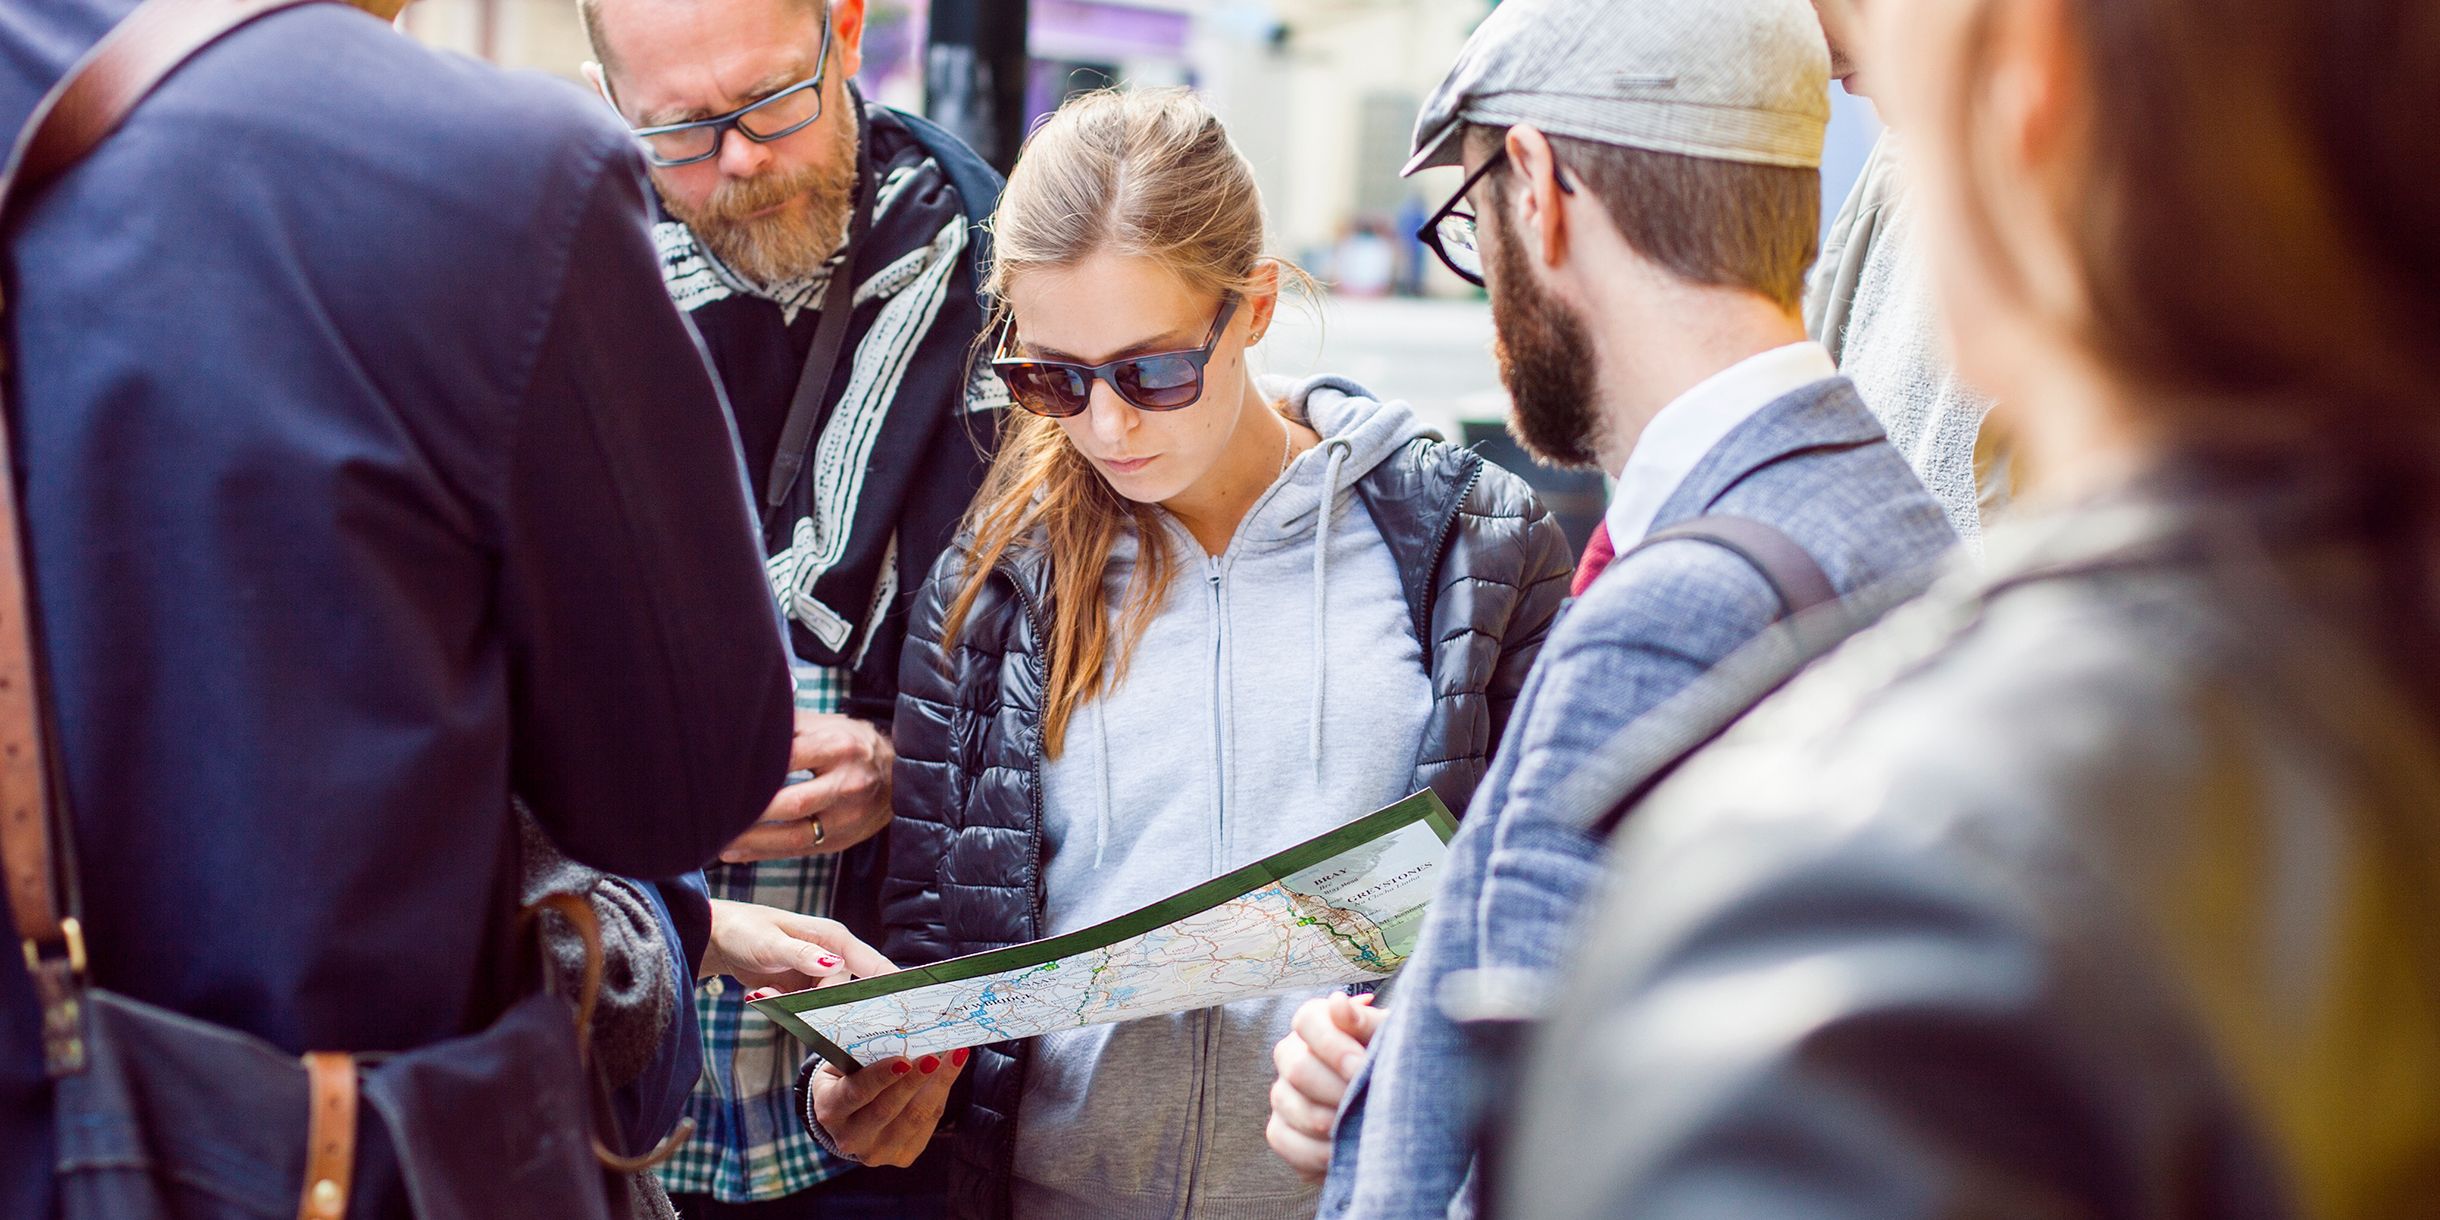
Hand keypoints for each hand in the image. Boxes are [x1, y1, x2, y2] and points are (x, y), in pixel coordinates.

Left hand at [701, 899, 895, 992]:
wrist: (719, 938)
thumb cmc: (745, 930)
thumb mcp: (770, 943)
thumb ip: (801, 954)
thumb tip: (833, 965)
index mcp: (833, 938)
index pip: (872, 963)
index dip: (894, 983)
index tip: (912, 1005)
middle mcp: (831, 955)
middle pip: (851, 991)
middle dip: (832, 1004)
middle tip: (799, 1005)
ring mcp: (817, 973)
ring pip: (829, 1002)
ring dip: (804, 1007)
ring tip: (769, 992)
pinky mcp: (803, 988)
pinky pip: (809, 1007)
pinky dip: (790, 1008)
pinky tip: (766, 995)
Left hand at [721, 712, 894, 863]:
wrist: (900, 774)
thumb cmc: (850, 744)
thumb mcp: (825, 725)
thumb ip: (786, 726)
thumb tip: (736, 722)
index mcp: (838, 747)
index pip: (789, 758)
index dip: (753, 768)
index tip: (718, 774)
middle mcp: (847, 783)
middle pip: (793, 803)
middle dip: (751, 812)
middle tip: (713, 813)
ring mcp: (847, 816)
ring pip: (795, 835)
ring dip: (753, 841)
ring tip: (717, 840)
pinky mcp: (842, 839)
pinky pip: (799, 850)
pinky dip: (764, 853)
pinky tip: (736, 853)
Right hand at [807, 1047, 967, 1167]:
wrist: (850, 1116)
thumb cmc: (848, 1077)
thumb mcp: (844, 1064)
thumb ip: (865, 1054)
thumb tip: (905, 1035)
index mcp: (830, 1110)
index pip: (855, 1093)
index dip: (880, 1076)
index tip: (903, 1059)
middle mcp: (851, 1138)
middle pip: (886, 1109)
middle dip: (913, 1081)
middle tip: (934, 1056)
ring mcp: (877, 1152)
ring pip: (913, 1118)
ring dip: (937, 1086)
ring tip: (954, 1058)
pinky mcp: (903, 1156)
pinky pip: (927, 1124)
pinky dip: (941, 1095)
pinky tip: (950, 1072)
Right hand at [1266, 992, 1384, 1181]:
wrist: (1400, 1118)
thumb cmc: (1396, 1068)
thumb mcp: (1391, 1042)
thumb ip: (1367, 1022)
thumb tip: (1338, 1003)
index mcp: (1319, 1023)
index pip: (1307, 1020)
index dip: (1332, 1045)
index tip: (1361, 1068)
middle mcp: (1293, 1053)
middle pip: (1295, 1066)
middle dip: (1334, 1089)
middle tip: (1365, 1104)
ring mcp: (1283, 1092)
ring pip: (1285, 1102)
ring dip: (1326, 1121)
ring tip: (1357, 1129)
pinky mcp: (1280, 1129)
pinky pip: (1281, 1138)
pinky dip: (1312, 1151)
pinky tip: (1339, 1152)